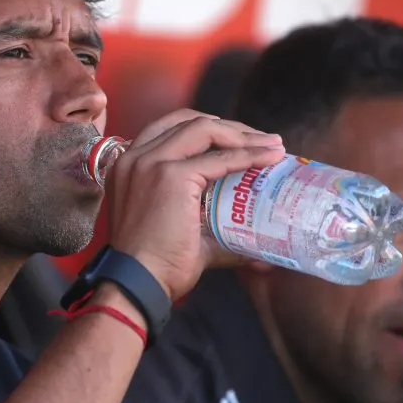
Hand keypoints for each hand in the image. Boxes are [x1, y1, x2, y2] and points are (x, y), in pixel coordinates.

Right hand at [106, 109, 284, 300]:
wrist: (138, 282)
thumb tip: (254, 247)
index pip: (172, 129)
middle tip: (262, 141)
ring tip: (272, 146)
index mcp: (129, 165)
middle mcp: (135, 156)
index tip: (240, 141)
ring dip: (243, 135)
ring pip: (205, 129)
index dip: (209, 129)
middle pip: (189, 120)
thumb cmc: (155, 265)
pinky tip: (268, 160)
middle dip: (231, 127)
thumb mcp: (180, 232)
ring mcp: (151, 162)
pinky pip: (218, 158)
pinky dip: (247, 156)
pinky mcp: (171, 175)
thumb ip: (213, 230)